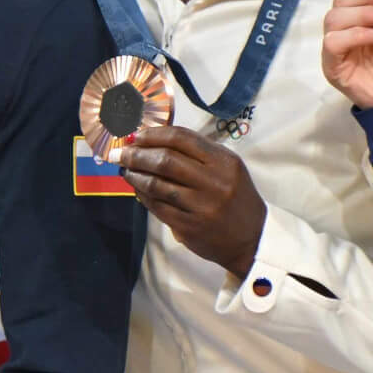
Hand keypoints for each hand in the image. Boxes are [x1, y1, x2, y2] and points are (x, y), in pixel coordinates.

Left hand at [120, 122, 266, 279]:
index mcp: (224, 161)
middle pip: (165, 160)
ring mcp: (201, 206)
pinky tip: (136, 188)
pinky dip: (142, 195)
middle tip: (120, 153)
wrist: (252, 238)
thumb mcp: (227, 167)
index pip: (182, 138)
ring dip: (135, 174)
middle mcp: (214, 182)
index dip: (153, 134)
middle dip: (137, 154)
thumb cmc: (235, 197)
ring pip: (157, 184)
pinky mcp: (189, 226)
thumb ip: (197, 152)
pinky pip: (157, 206)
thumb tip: (154, 139)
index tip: (136, 135)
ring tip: (125, 169)